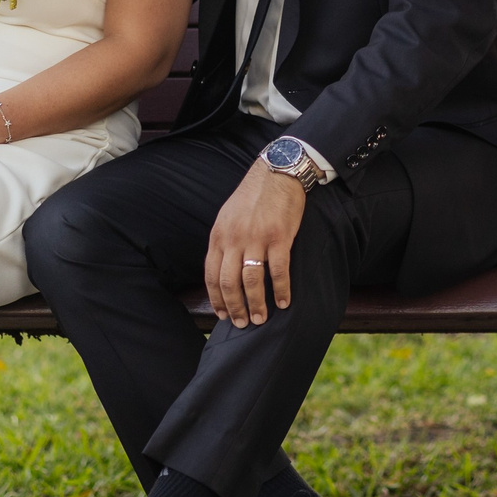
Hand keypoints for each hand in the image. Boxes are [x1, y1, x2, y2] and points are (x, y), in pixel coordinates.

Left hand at [205, 163, 305, 324]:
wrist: (276, 173)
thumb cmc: (252, 197)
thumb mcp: (227, 217)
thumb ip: (223, 242)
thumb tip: (222, 269)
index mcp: (219, 235)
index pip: (212, 275)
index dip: (216, 299)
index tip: (222, 314)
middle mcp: (234, 239)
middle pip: (229, 283)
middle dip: (235, 307)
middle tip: (242, 323)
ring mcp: (256, 238)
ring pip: (252, 281)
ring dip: (256, 304)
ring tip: (260, 318)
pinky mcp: (279, 237)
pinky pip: (278, 271)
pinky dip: (281, 290)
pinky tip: (284, 302)